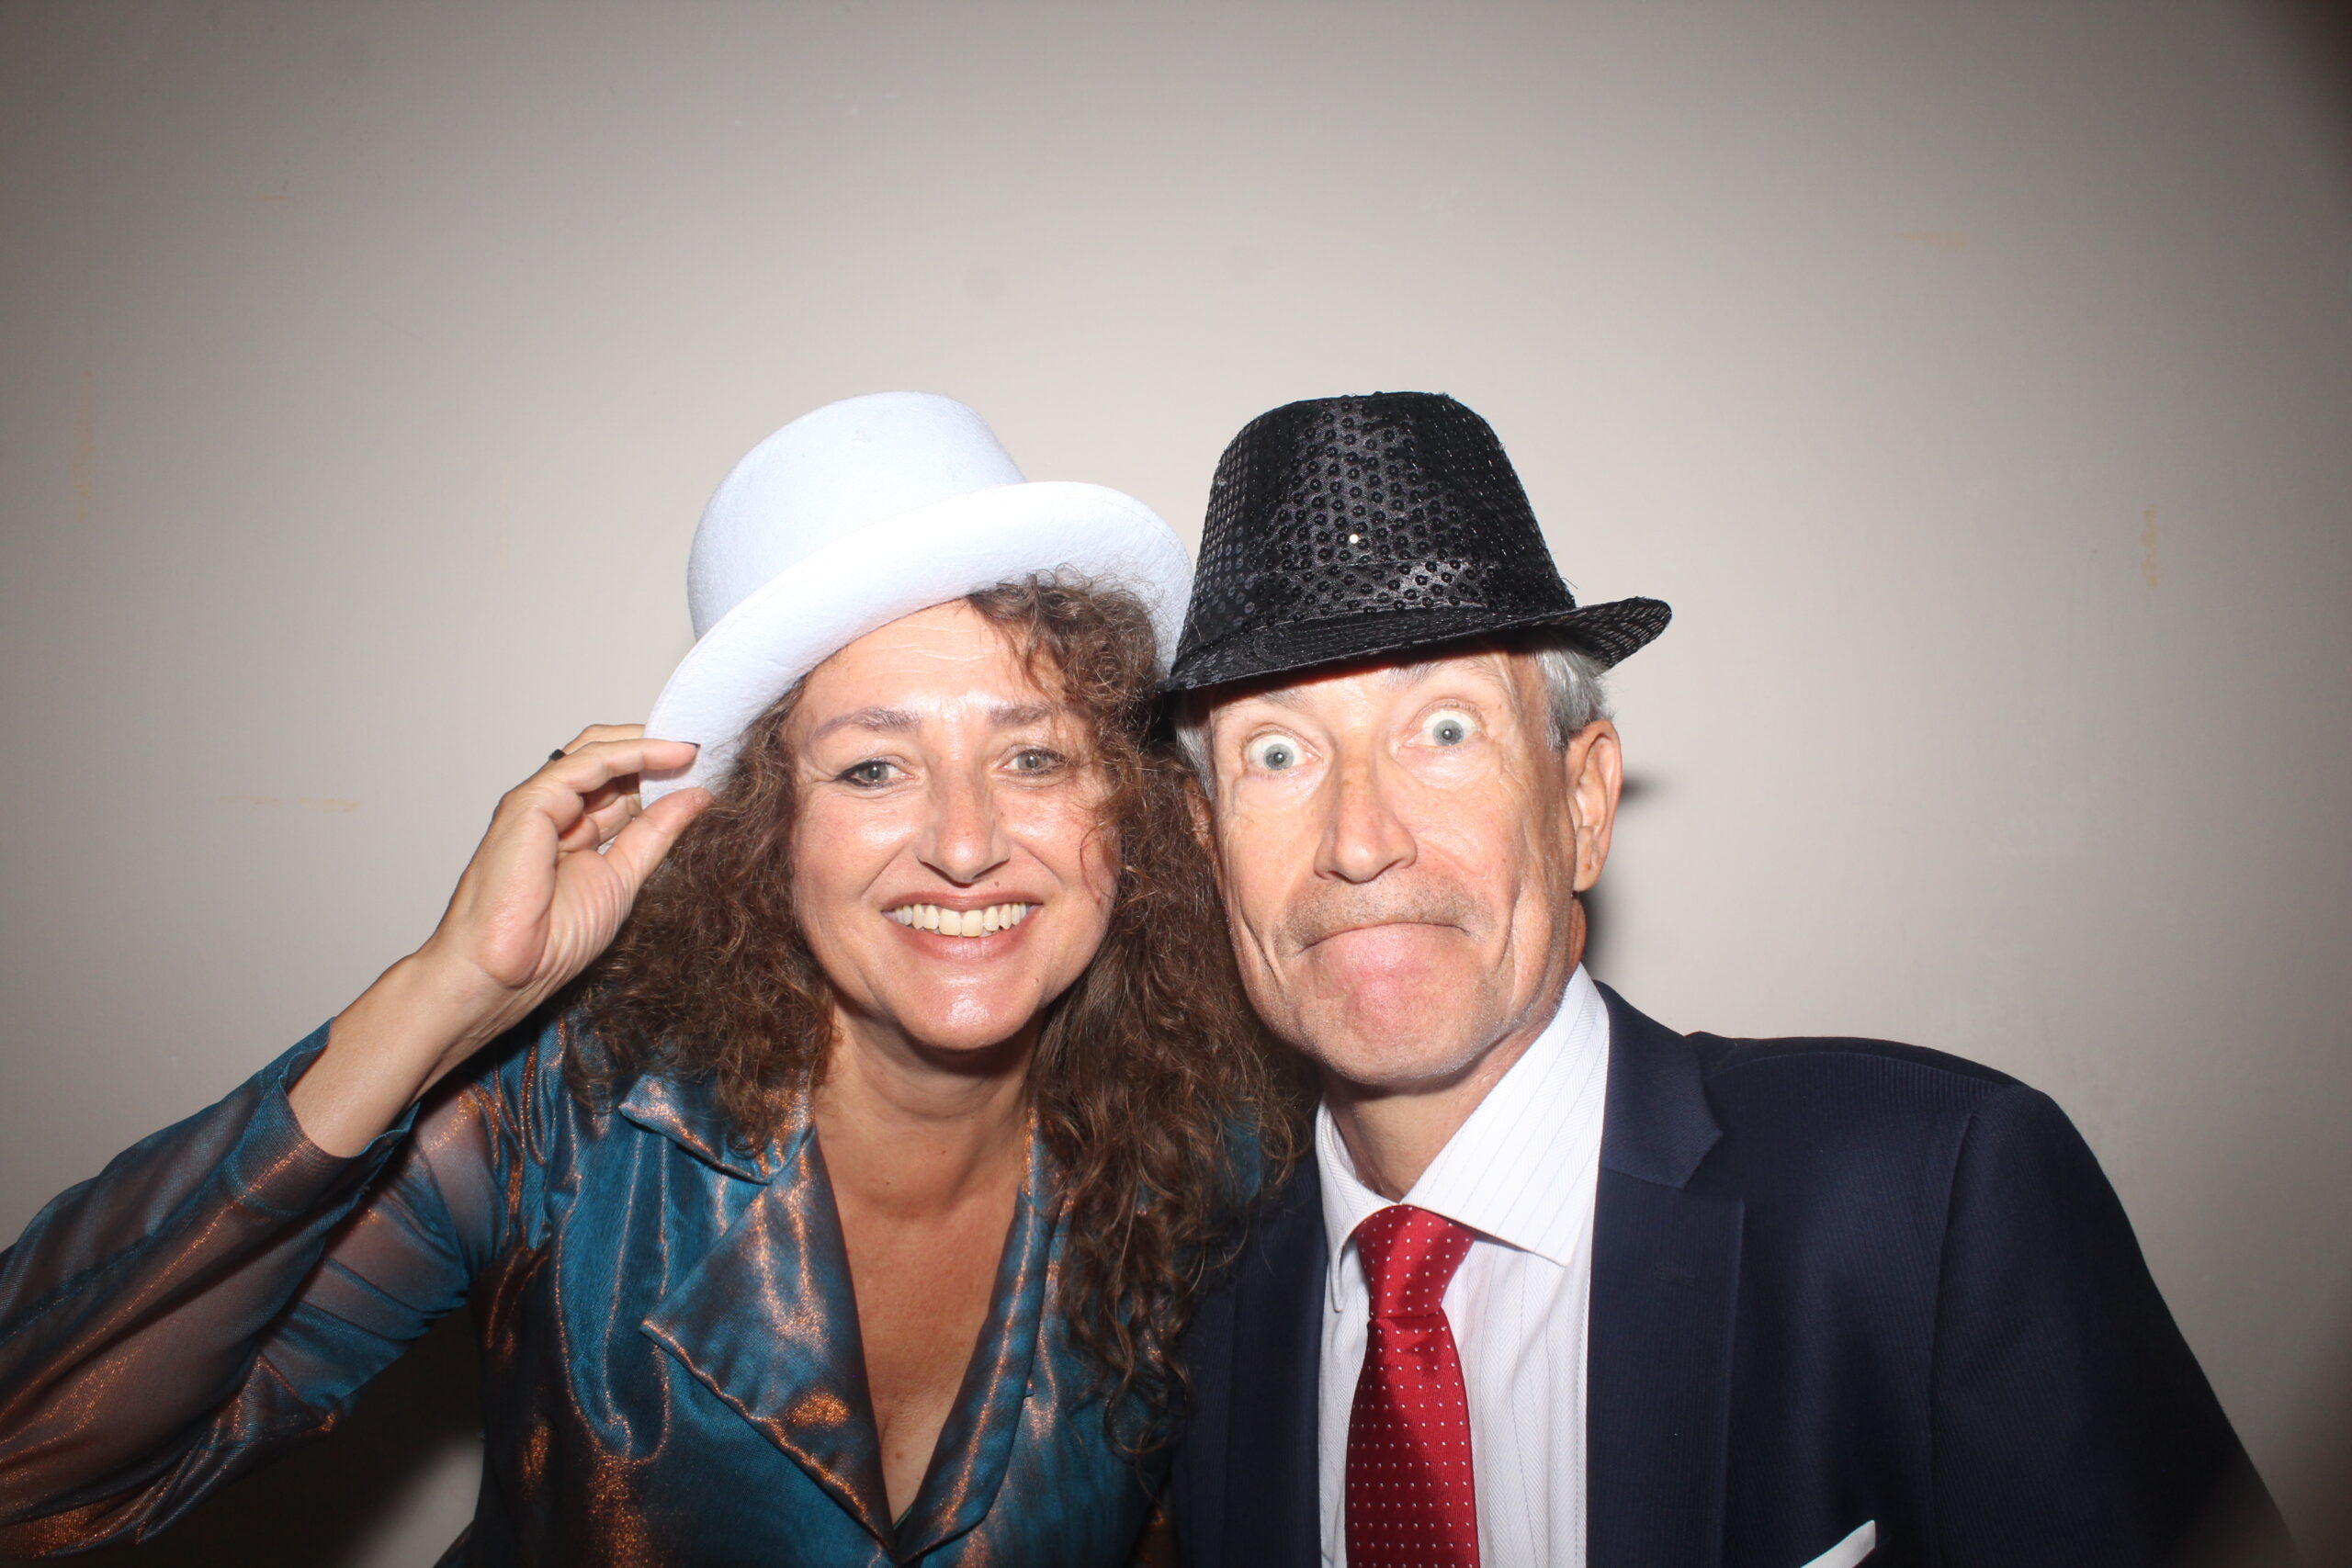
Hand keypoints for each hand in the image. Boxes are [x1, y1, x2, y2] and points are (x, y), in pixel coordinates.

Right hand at [412, 726, 707, 1062]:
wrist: (504, 973)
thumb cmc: (549, 941)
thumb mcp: (624, 879)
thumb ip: (657, 835)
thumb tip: (698, 798)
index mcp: (574, 828)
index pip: (622, 782)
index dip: (664, 771)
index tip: (710, 768)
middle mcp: (555, 808)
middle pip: (610, 758)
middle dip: (659, 749)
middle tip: (708, 747)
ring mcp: (540, 802)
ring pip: (598, 751)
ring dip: (652, 744)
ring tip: (698, 745)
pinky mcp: (531, 802)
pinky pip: (588, 764)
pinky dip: (633, 753)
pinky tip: (673, 754)